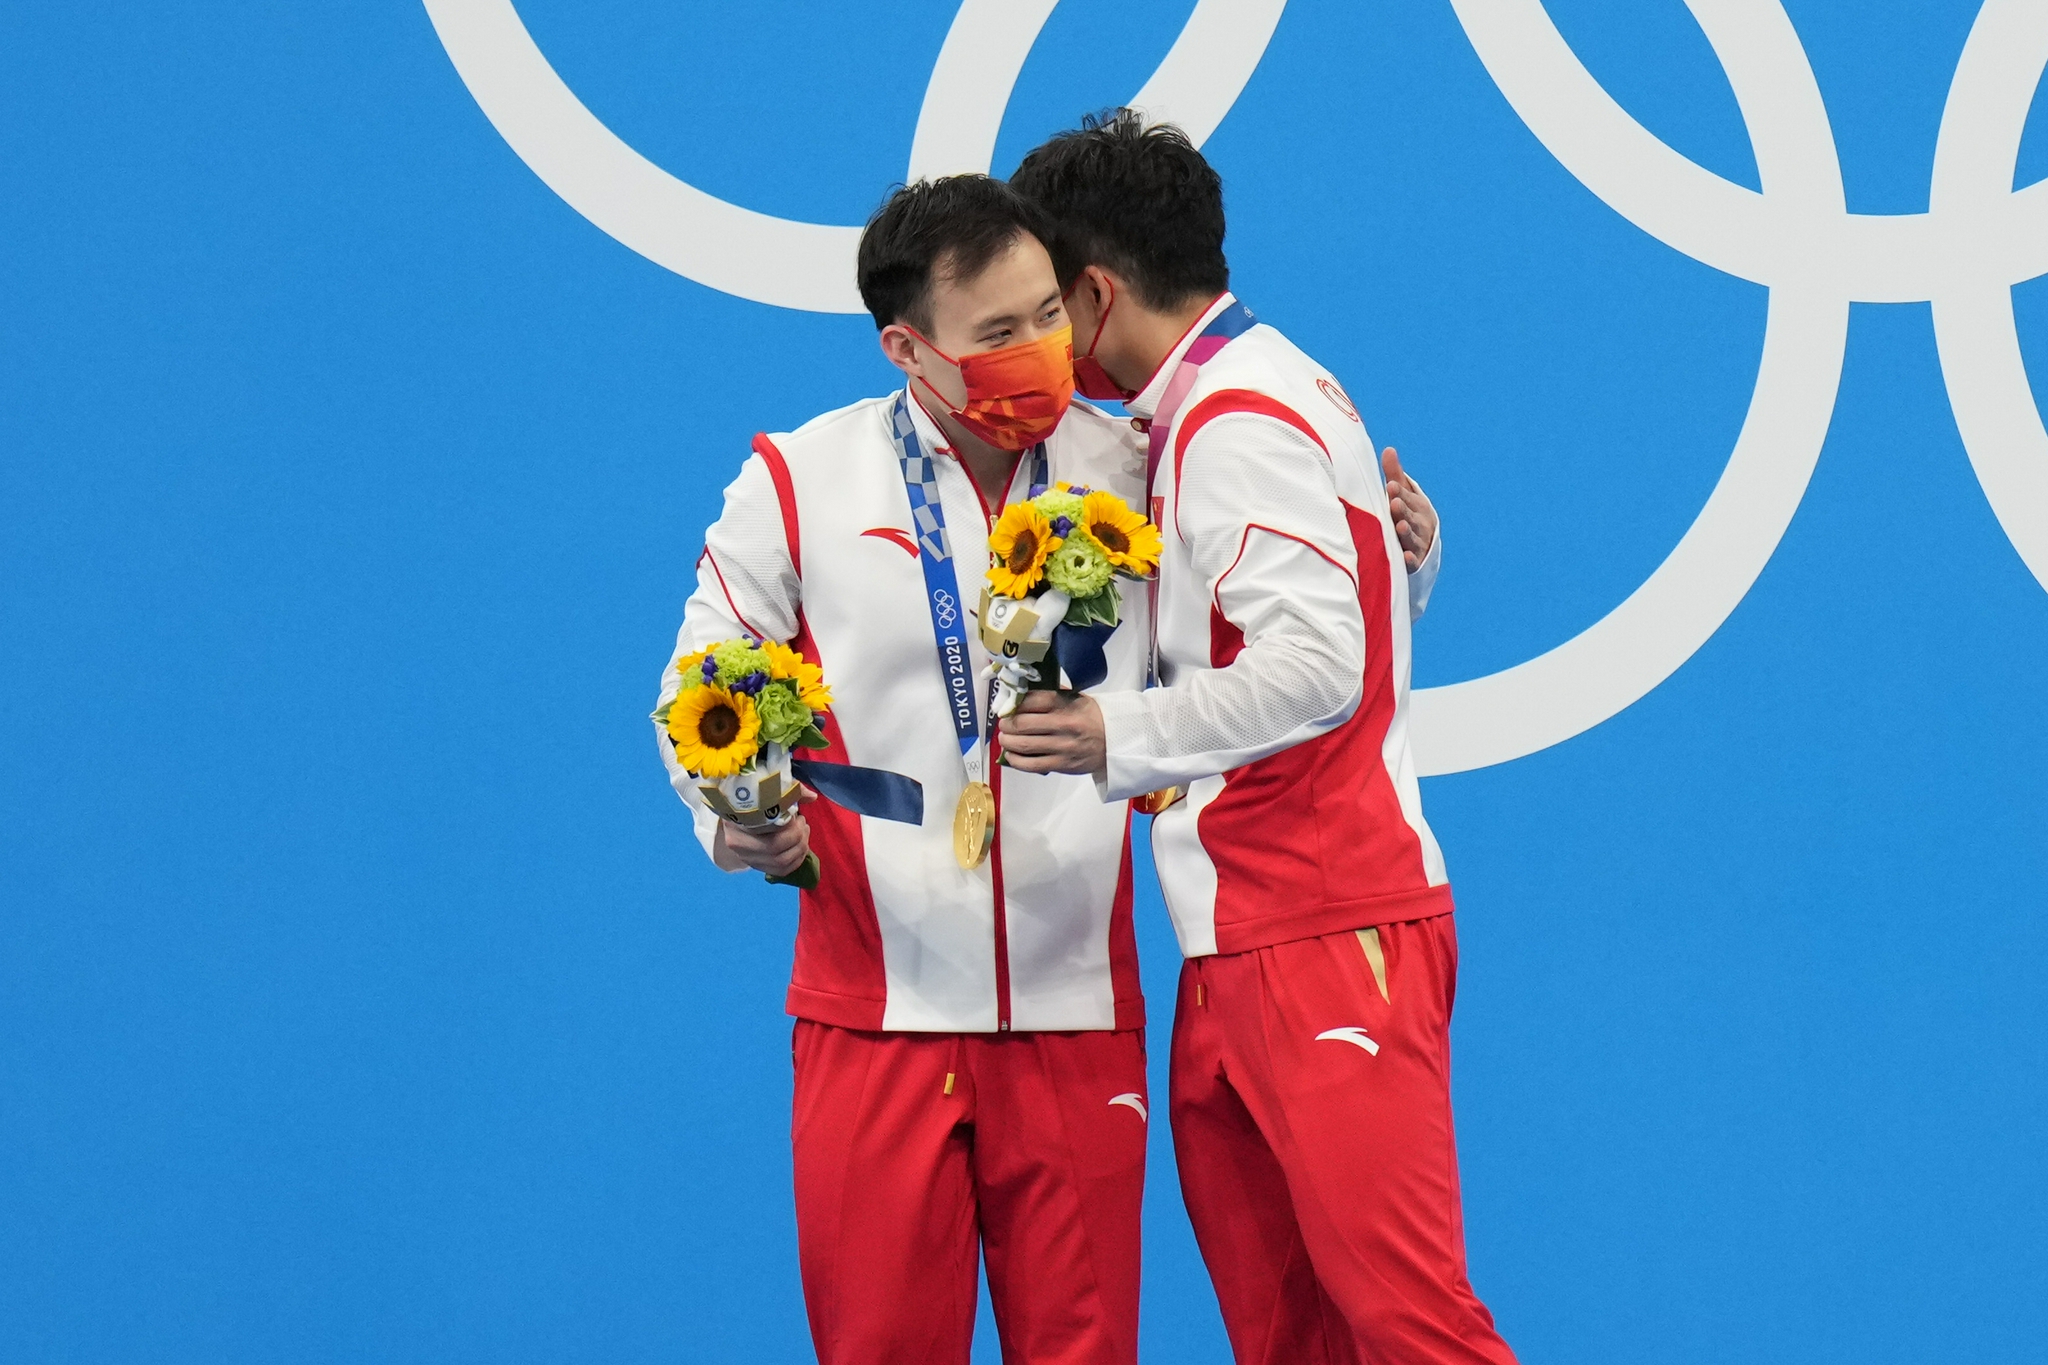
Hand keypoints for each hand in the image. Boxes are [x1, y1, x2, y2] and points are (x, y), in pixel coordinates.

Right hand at [717, 785, 815, 876]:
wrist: (735, 817)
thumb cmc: (752, 800)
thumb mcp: (767, 790)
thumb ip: (789, 790)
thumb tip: (812, 796)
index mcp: (736, 822)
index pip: (765, 828)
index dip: (788, 825)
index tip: (796, 815)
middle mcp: (737, 844)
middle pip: (774, 848)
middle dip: (797, 836)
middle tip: (803, 823)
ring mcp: (747, 858)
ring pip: (780, 862)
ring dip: (800, 848)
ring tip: (804, 832)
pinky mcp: (757, 867)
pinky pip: (781, 871)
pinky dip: (797, 860)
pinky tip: (802, 846)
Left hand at [997, 692, 1106, 776]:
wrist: (1116, 742)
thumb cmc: (1093, 718)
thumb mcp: (1076, 699)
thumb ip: (1052, 695)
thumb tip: (1023, 693)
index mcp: (1065, 704)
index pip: (1030, 700)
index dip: (1013, 703)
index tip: (1007, 706)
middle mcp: (1063, 725)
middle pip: (1022, 723)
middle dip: (1006, 724)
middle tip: (1003, 724)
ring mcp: (1062, 746)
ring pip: (1023, 745)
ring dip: (1007, 741)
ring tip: (1005, 738)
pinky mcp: (1062, 764)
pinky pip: (1031, 764)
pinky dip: (1015, 760)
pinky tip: (1011, 755)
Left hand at [1381, 446, 1436, 571]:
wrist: (1426, 542)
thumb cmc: (1407, 512)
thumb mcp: (1402, 494)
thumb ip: (1394, 474)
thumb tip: (1388, 449)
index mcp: (1414, 505)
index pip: (1405, 497)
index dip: (1398, 492)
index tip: (1390, 486)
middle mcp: (1417, 523)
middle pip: (1409, 516)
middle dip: (1402, 510)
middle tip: (1395, 503)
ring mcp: (1416, 542)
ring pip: (1411, 537)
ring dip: (1406, 532)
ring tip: (1400, 527)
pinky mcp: (1414, 560)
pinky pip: (1412, 561)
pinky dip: (1410, 559)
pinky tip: (1406, 557)